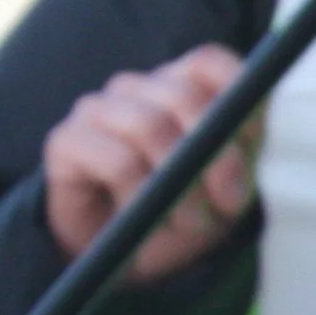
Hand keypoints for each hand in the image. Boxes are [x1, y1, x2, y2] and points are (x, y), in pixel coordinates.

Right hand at [40, 45, 252, 282]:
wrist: (119, 252)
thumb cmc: (176, 211)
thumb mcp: (223, 190)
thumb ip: (236, 162)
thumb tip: (233, 154)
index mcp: (178, 86)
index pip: (207, 62)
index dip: (235, 95)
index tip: (249, 142)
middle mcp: (136, 89)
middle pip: (182, 96)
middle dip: (214, 156)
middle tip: (226, 204)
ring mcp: (96, 109)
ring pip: (149, 126)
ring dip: (178, 185)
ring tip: (188, 220)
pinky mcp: (65, 140)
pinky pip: (117, 162)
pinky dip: (141, 197)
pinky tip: (142, 218)